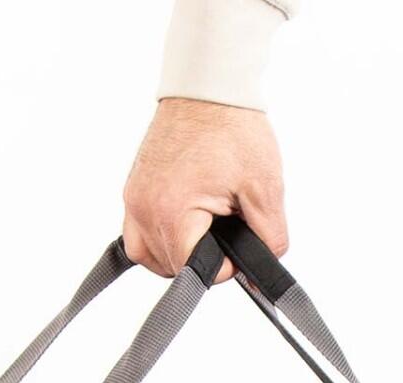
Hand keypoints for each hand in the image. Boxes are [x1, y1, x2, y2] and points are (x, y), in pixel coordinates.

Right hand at [123, 97, 287, 281]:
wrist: (209, 88)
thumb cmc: (233, 130)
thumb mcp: (265, 191)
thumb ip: (268, 240)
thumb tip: (263, 274)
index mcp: (172, 210)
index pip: (192, 271)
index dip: (224, 268)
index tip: (239, 244)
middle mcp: (143, 206)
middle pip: (168, 268)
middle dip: (202, 261)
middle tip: (227, 231)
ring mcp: (134, 197)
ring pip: (147, 255)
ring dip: (178, 254)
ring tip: (207, 232)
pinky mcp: (134, 188)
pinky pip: (138, 232)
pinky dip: (161, 236)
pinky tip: (188, 224)